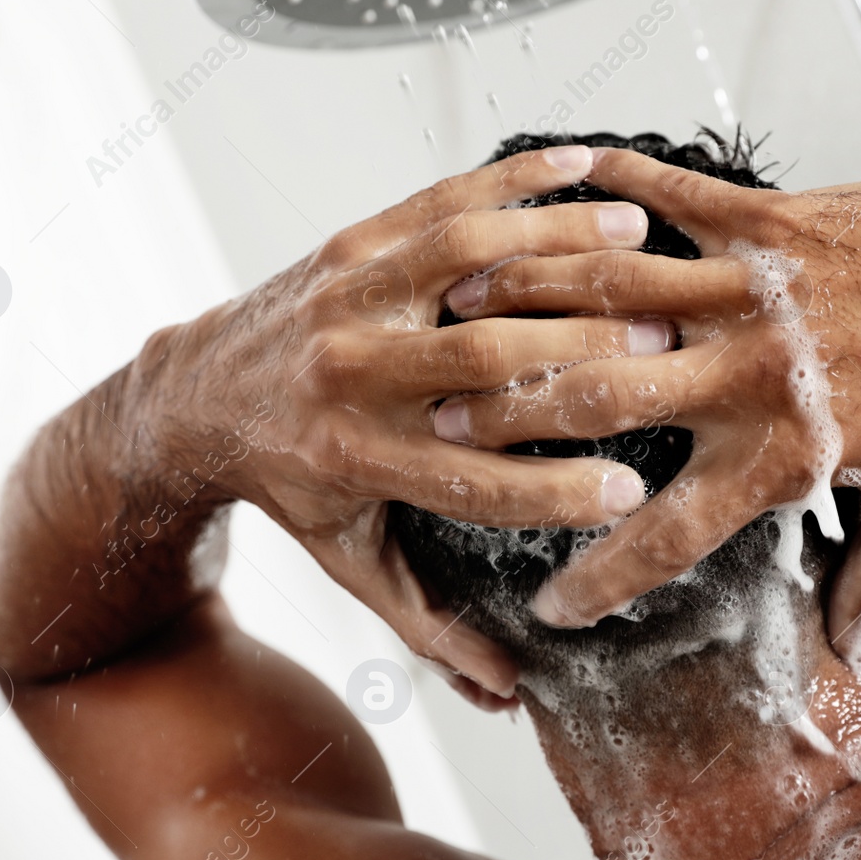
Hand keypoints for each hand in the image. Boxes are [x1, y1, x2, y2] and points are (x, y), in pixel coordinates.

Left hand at [143, 146, 675, 696]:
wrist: (195, 397)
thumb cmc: (292, 486)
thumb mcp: (351, 562)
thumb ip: (430, 627)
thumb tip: (508, 696)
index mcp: (354, 462)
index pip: (473, 484)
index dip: (556, 494)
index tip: (633, 492)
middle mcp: (347, 375)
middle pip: (482, 364)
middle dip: (582, 360)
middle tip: (665, 357)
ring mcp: (345, 298)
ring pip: (465, 262)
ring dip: (559, 244)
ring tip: (639, 238)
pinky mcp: (349, 245)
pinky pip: (440, 202)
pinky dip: (512, 179)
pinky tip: (580, 163)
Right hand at [432, 148, 860, 644]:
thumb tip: (833, 642)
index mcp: (786, 454)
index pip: (667, 533)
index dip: (600, 580)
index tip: (552, 608)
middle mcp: (753, 373)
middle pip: (600, 399)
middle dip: (509, 417)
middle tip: (443, 428)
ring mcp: (756, 290)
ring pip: (614, 292)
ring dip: (530, 295)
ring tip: (461, 304)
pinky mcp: (772, 222)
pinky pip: (673, 199)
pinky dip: (616, 188)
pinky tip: (562, 182)